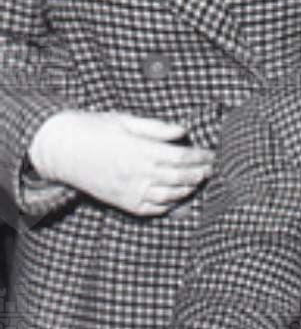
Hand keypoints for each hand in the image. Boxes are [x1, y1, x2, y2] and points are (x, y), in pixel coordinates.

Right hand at [29, 111, 213, 217]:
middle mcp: (136, 173)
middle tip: (211, 169)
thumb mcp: (125, 120)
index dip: (200, 157)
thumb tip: (183, 131)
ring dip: (188, 189)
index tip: (210, 154)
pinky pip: (153, 209)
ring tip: (198, 181)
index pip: (180, 157)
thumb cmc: (94, 128)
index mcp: (139, 150)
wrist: (61, 149)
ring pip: (170, 195)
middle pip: (180, 177)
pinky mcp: (123, 203)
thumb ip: (156, 128)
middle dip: (200, 173)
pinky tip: (177, 196)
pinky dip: (170, 204)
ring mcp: (130, 191)